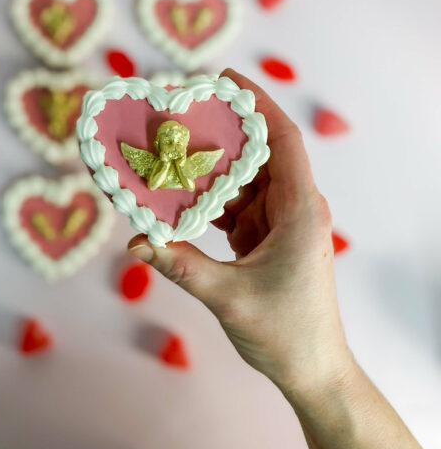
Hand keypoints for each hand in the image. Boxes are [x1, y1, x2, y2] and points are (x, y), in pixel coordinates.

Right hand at [128, 68, 352, 394]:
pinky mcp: (268, 237)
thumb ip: (180, 265)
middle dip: (223, 131)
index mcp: (300, 210)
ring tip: (173, 150)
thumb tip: (135, 241)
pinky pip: (238, 205)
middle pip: (260, 153)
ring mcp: (281, 222)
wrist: (313, 370)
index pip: (283, 139)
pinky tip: (180, 196)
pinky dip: (211, 199)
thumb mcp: (228, 297)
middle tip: (183, 111)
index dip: (257, 103)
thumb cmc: (286, 333)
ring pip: (246, 179)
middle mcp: (295, 207)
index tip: (226, 79)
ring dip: (212, 167)